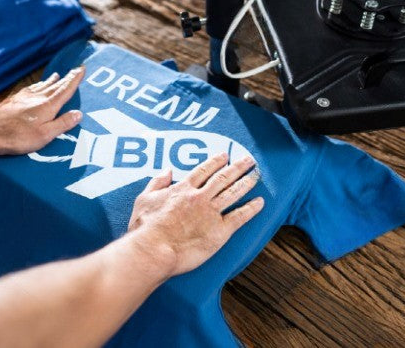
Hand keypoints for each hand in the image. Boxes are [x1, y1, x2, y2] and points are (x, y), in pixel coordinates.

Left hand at [0, 67, 84, 154]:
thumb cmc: (17, 137)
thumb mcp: (44, 136)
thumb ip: (62, 124)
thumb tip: (78, 114)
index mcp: (47, 106)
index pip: (65, 90)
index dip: (74, 79)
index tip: (82, 69)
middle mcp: (37, 97)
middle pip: (55, 85)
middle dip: (66, 78)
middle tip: (75, 70)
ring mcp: (24, 97)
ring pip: (43, 85)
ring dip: (52, 80)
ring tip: (58, 76)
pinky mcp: (14, 100)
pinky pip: (32, 88)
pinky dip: (39, 85)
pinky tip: (37, 86)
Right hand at [127, 153, 263, 277]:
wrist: (154, 249)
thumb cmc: (145, 228)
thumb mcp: (144, 199)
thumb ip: (157, 183)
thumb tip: (167, 171)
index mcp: (183, 189)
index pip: (203, 171)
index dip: (215, 162)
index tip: (225, 156)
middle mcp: (200, 197)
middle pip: (223, 178)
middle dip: (237, 167)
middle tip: (249, 160)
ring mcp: (211, 213)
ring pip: (233, 193)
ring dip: (247, 182)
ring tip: (257, 175)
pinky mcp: (220, 231)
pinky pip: (240, 216)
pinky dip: (251, 208)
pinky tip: (260, 202)